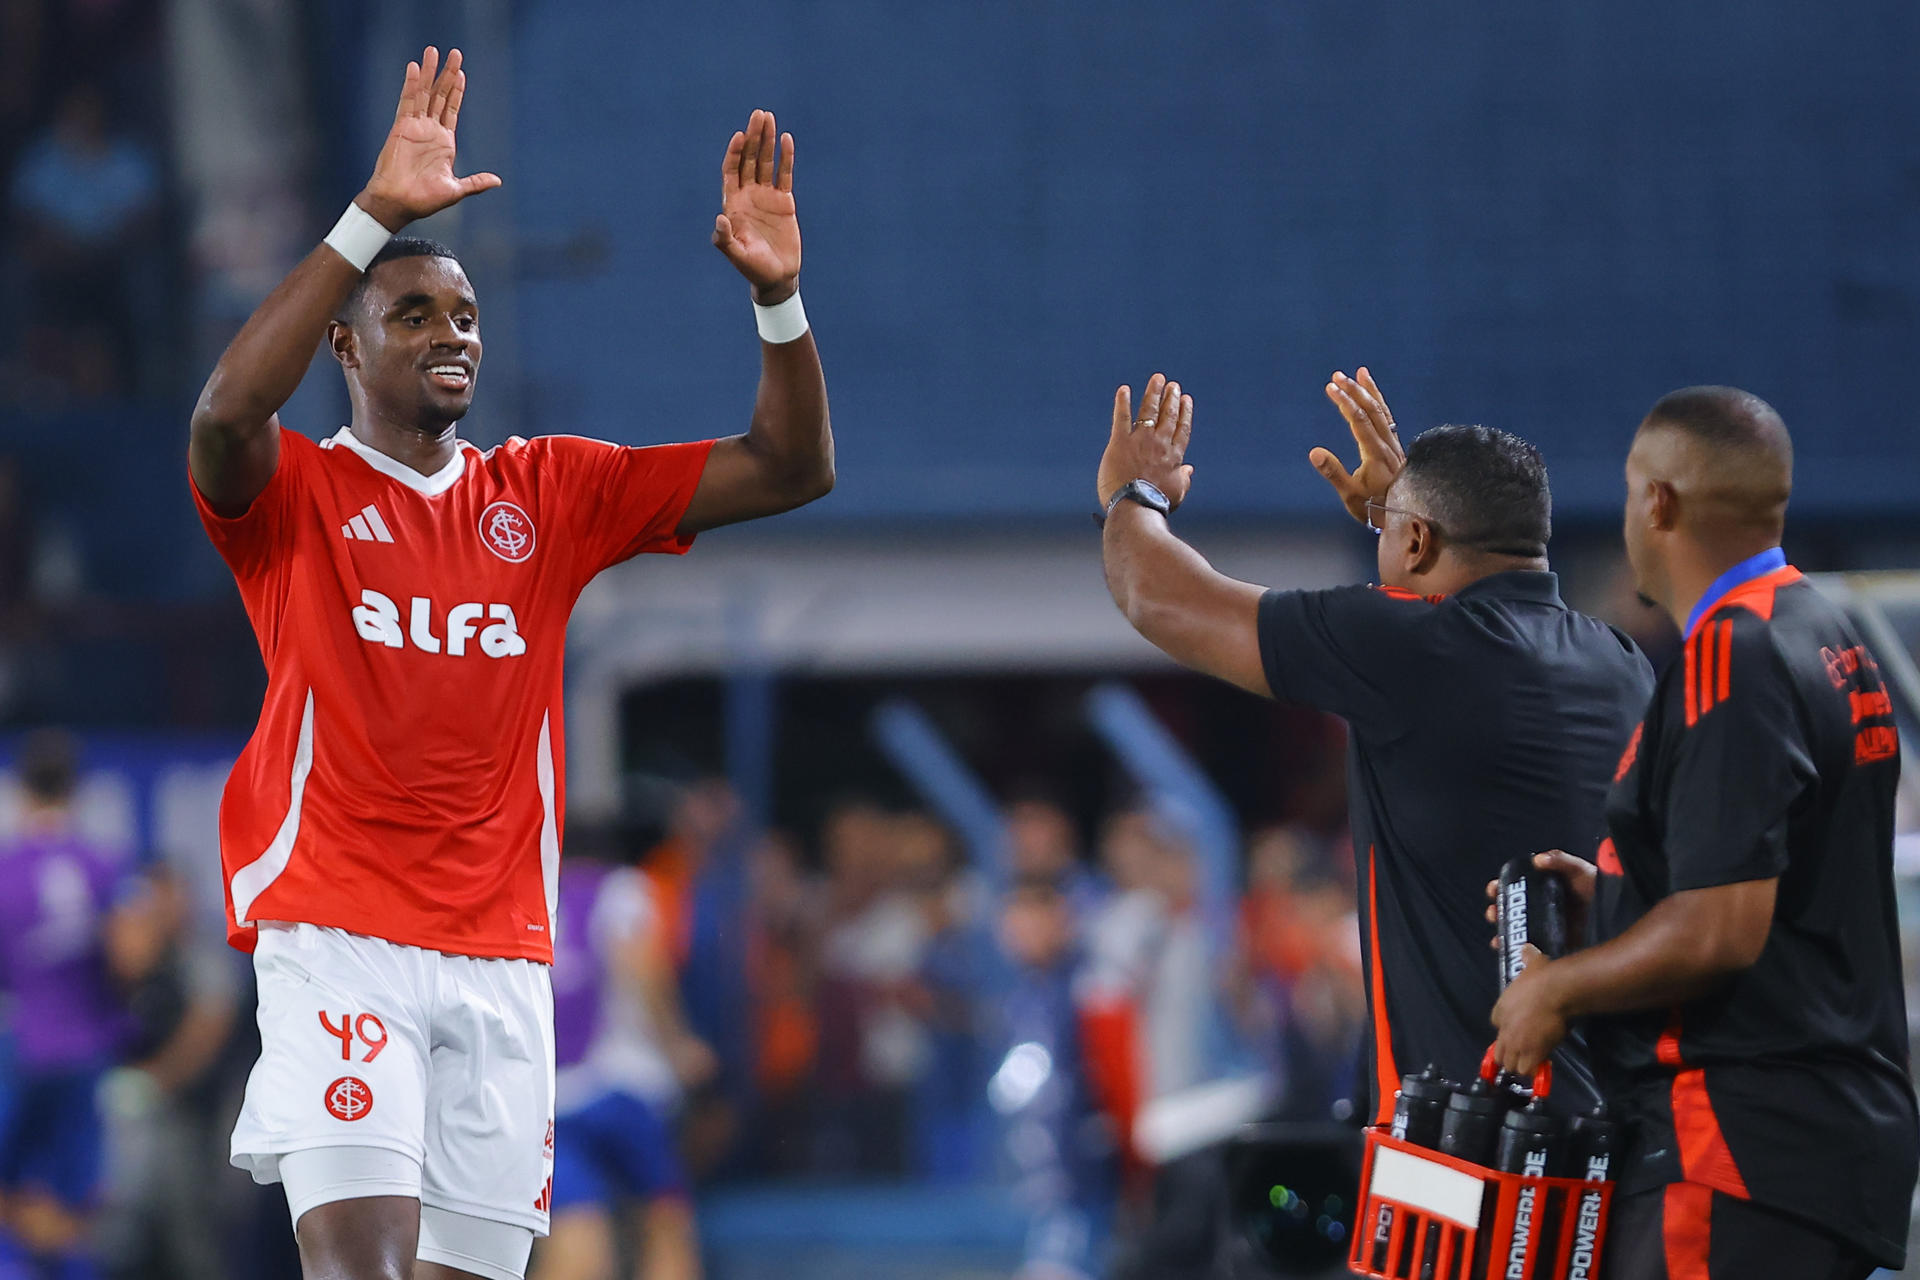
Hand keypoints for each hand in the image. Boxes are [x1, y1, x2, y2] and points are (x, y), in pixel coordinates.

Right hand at [358, 47, 501, 230]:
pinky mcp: (401, 127)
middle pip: (439, 95)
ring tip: (433, 51)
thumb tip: (497, 180)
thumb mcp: (456, 189)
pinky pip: (407, 102)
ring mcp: (415, 127)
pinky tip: (414, 68)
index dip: (456, 91)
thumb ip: (476, 182)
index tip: (461, 73)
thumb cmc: (425, 200)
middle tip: (454, 53)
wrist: (400, 203)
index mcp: (444, 142)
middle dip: (447, 74)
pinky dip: (411, 85)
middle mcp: (430, 131)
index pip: (451, 109)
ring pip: (424, 93)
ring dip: (429, 72)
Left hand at [714, 109, 800, 301]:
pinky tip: (786, 139)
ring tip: (769, 118)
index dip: (734, 153)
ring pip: (765, 162)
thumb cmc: (753, 268)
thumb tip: (720, 218)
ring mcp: (766, 196)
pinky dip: (785, 157)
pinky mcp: (784, 201)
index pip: (731, 171)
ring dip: (767, 140)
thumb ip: (725, 239)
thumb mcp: (737, 255)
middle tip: (758, 115)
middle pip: (748, 159)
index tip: (739, 136)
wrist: (777, 276)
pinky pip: (784, 174)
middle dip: (753, 137)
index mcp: (733, 204)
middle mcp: (748, 195)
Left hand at [1098, 373, 1193, 509]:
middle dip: (1171, 398)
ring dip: (1154, 393)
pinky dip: (1122, 402)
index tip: (1186, 399)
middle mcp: (1159, 443)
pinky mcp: (1120, 442)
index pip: (1181, 429)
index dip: (1185, 412)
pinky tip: (1124, 390)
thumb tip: (1190, 469)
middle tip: (1173, 385)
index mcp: (1174, 456)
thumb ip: (1183, 478)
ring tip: (1157, 379)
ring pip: (1149, 411)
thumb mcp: (1177, 493)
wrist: (1135, 507)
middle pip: (1168, 415)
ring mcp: (1140, 441)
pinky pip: (1122, 417)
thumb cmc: (1155, 504)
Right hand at [1312, 367, 1404, 522]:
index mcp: (1376, 454)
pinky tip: (1372, 396)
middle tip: (1337, 375)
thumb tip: (1314, 452)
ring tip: (1360, 372)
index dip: (1344, 402)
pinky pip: (1388, 418)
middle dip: (1354, 391)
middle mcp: (1388, 445)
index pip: (1358, 420)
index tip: (1331, 388)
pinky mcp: (1395, 447)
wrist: (1406, 517)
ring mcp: (1394, 445)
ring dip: (1370, 391)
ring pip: (1383, 412)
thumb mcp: (1350, 495)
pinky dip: (1380, 403)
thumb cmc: (1374, 508)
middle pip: (1371, 411)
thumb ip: (1333, 473)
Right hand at [1485, 850, 1596, 952]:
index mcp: (1543, 891)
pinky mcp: (1553, 949)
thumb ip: (1561, 861)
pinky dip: (1515, 953)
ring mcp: (1546, 931)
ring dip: (1502, 934)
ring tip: (1498, 938)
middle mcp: (1541, 911)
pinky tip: (1508, 952)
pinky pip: (1530, 953)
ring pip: (1516, 932)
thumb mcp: (1580, 871)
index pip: (1514, 889)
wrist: (1620, 917)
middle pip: (1510, 911)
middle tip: (1494, 913)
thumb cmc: (1598, 890)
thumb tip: (1538, 860)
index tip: (1493, 890)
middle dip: (1496, 912)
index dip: (1500, 888)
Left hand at [1491, 945, 1567, 1075]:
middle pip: (1499, 1051)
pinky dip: (1533, 1070)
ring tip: (1531, 1061)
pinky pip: (1527, 1069)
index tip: (1517, 1027)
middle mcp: (1504, 1028)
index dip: (1506, 1027)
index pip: (1496, 1022)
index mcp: (1502, 1007)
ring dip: (1519, 1064)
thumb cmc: (1543, 976)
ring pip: (1509, 1064)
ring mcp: (1516, 1042)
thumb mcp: (1532, 964)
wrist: (1556, 990)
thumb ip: (1527, 958)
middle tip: (1523, 1052)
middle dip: (1509, 1054)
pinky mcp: (1532, 1052)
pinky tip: (1541, 1064)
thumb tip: (1527, 949)